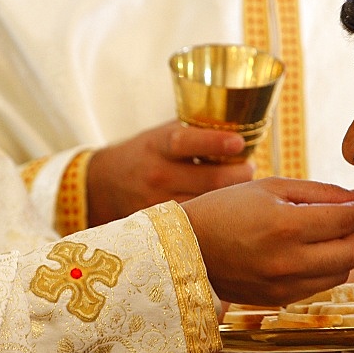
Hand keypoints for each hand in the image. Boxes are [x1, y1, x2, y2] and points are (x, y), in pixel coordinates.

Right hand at [87, 121, 252, 225]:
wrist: (104, 186)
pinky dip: (215, 214)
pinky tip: (223, 208)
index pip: (186, 142)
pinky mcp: (162, 224)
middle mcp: (158, 175)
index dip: (215, 142)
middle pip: (210, 180)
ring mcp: (159, 202)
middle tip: (249, 168)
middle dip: (238, 174)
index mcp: (158, 146)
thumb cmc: (144, 155)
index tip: (239, 142)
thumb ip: (194, 133)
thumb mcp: (161, 135)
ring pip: (209, 204)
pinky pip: (198, 222)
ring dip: (232, 196)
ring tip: (241, 187)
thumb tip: (241, 128)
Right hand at [182, 177, 353, 305]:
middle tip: (339, 218)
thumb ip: (321, 192)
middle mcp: (288, 261)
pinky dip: (321, 270)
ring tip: (319, 236)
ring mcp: (283, 286)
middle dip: (353, 232)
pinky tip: (303, 254)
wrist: (186, 247)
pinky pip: (319, 287)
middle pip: (351, 252)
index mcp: (286, 226)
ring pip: (340, 273)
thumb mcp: (272, 188)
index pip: (347, 219)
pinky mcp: (278, 300)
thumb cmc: (227, 208)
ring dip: (339, 253)